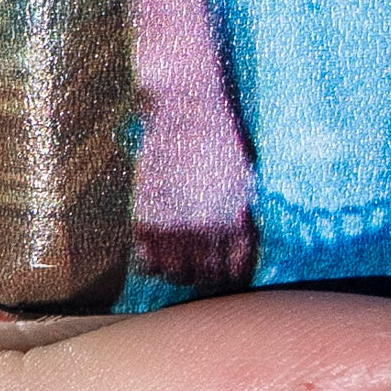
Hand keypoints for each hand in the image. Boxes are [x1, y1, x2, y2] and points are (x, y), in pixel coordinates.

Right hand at [130, 81, 260, 293]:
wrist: (186, 110)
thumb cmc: (222, 141)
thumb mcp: (245, 182)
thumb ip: (240, 220)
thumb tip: (235, 253)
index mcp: (237, 222)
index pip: (236, 274)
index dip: (231, 278)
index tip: (225, 275)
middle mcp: (206, 231)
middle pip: (206, 281)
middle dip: (207, 279)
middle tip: (202, 270)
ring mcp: (173, 227)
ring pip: (176, 276)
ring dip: (180, 272)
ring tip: (181, 259)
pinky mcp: (145, 220)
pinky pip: (147, 263)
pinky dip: (153, 262)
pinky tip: (160, 248)